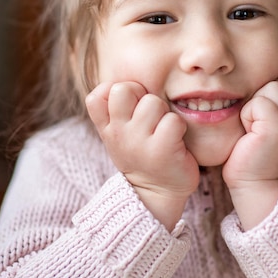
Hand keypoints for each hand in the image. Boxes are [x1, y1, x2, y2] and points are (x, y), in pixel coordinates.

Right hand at [86, 82, 199, 228]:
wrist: (156, 194)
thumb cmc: (141, 155)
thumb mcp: (117, 134)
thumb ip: (112, 109)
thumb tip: (115, 82)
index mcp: (107, 127)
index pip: (99, 94)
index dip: (117, 91)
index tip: (130, 108)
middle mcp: (118, 133)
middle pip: (124, 89)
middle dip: (142, 96)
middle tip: (150, 116)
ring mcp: (138, 142)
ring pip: (153, 102)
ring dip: (164, 112)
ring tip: (163, 130)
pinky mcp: (162, 149)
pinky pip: (173, 120)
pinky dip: (178, 127)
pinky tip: (175, 140)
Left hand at [222, 75, 277, 228]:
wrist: (254, 184)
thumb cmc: (255, 153)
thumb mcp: (276, 124)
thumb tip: (273, 80)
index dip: (275, 95)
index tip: (267, 120)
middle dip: (264, 97)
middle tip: (259, 124)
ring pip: (271, 87)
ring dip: (255, 106)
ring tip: (255, 128)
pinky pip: (259, 102)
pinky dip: (248, 115)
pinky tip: (250, 133)